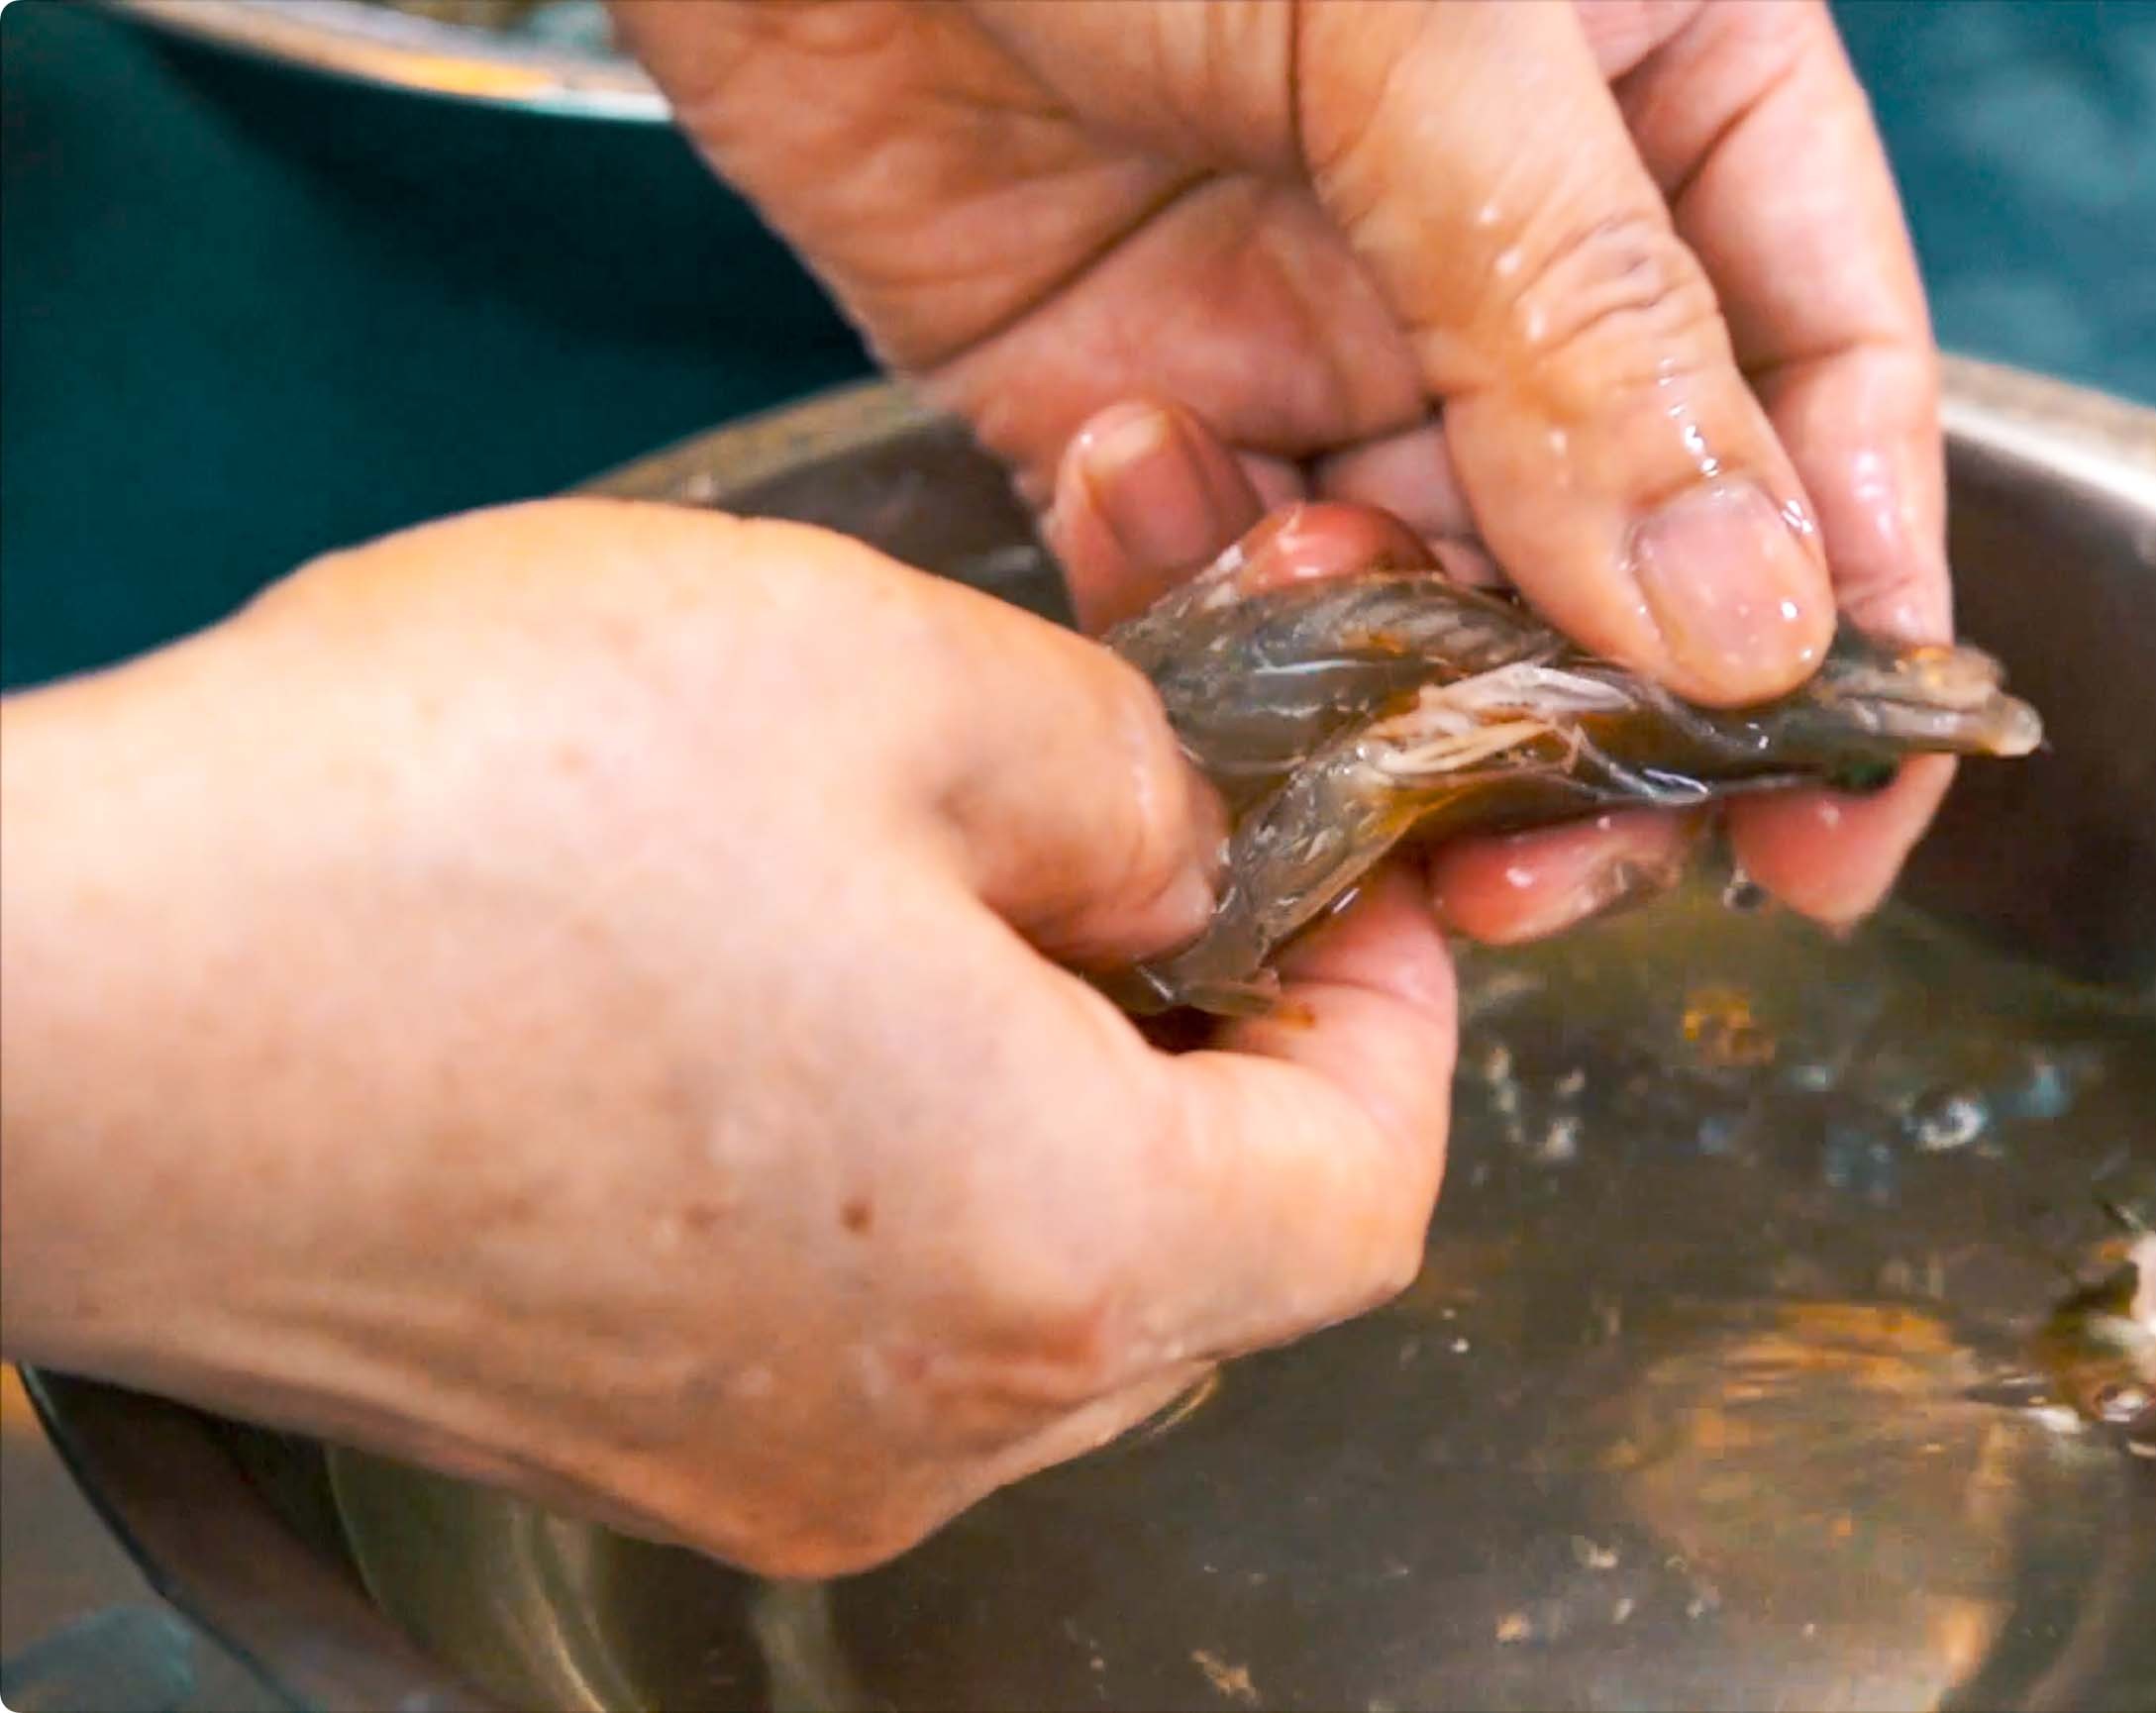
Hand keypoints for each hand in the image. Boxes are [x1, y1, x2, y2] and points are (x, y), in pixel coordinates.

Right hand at [0, 500, 1452, 1577]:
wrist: (44, 1004)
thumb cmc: (432, 836)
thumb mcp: (879, 677)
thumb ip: (1119, 771)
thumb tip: (1182, 854)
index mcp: (1056, 1255)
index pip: (1369, 1187)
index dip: (1395, 1012)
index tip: (1343, 881)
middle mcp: (931, 1422)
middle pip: (1214, 1261)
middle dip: (1222, 1050)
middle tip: (1149, 867)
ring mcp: (764, 1460)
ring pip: (1040, 1296)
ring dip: (1055, 1108)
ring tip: (944, 907)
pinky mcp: (615, 1441)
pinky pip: (864, 1324)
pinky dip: (895, 1175)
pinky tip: (778, 1005)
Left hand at [612, 0, 1957, 932]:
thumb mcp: (1421, 14)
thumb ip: (1586, 311)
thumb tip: (1755, 624)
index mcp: (1667, 89)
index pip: (1825, 374)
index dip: (1857, 601)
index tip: (1840, 811)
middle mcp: (1514, 240)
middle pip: (1634, 546)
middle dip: (1606, 716)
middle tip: (1556, 859)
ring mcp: (1319, 328)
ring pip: (1426, 601)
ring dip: (1398, 694)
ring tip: (1347, 705)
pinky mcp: (1130, 401)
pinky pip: (1217, 587)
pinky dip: (1206, 613)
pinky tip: (1147, 493)